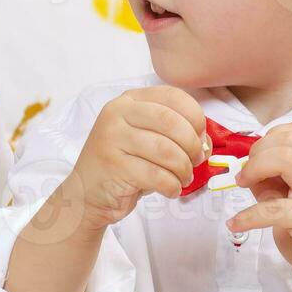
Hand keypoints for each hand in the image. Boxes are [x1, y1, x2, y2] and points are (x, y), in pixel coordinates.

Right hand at [57, 86, 206, 232]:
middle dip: (192, 145)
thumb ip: (176, 134)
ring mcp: (112, 138)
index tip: (200, 137)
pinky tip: (171, 190)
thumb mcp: (148, 140)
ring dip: (184, 169)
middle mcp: (117, 113)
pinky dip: (172, 186)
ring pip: (166, 150)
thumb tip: (205, 143)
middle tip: (196, 161)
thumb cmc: (126, 165)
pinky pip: (156, 175)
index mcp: (130, 100)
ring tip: (183, 179)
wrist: (87, 194)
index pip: (173, 96)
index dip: (195, 117)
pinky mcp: (113, 166)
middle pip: (171, 122)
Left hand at [229, 122, 291, 291]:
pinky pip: (272, 208)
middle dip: (258, 152)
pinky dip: (247, 216)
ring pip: (286, 160)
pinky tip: (235, 224)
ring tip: (242, 186)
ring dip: (255, 169)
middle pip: (289, 141)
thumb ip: (275, 188)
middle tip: (246, 176)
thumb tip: (247, 173)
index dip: (270, 139)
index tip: (255, 160)